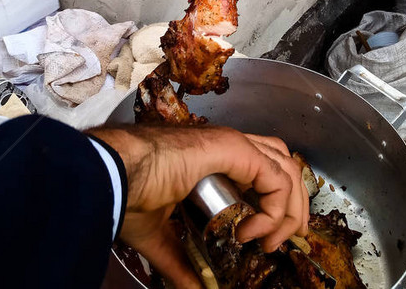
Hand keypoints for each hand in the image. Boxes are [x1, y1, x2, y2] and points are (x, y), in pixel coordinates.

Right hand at [89, 125, 307, 288]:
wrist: (112, 174)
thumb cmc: (125, 194)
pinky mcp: (232, 147)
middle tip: (285, 239)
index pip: (263, 170)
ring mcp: (231, 143)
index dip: (275, 204)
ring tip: (272, 239)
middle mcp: (227, 146)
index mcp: (213, 160)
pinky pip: (274, 178)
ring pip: (286, 166)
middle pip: (283, 164)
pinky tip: (251, 230)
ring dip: (290, 206)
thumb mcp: (161, 236)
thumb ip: (181, 262)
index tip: (262, 241)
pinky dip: (274, 208)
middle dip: (293, 204)